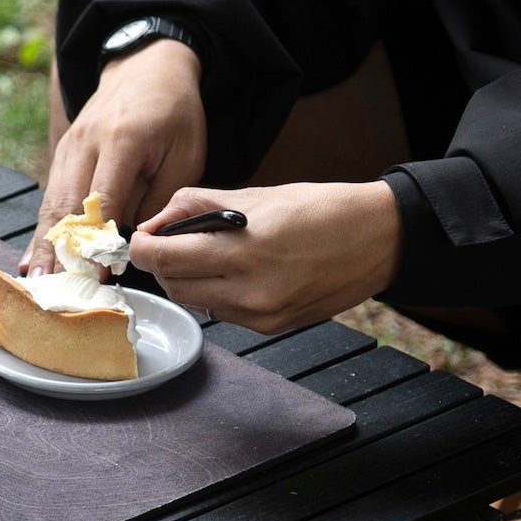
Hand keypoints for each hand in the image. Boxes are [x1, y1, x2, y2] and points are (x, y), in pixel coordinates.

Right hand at [22, 40, 204, 270]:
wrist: (146, 68)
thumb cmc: (174, 113)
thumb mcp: (186, 154)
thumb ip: (161, 199)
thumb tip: (135, 243)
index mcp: (122, 139)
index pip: (102, 199)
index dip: (97, 241)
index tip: (97, 277)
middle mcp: (86, 142)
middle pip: (66, 205)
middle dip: (58, 252)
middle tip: (52, 290)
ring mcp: (68, 148)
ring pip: (51, 203)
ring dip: (43, 246)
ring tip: (35, 283)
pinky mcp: (62, 155)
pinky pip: (51, 197)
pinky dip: (43, 231)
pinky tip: (33, 260)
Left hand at [131, 179, 401, 336]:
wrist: (378, 239)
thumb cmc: (320, 208)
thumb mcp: (255, 193)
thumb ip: (197, 206)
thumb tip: (158, 222)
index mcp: (242, 249)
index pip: (162, 258)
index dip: (142, 247)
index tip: (141, 237)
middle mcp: (250, 290)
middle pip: (172, 285)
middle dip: (163, 263)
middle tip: (169, 243)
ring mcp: (262, 314)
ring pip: (194, 302)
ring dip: (187, 280)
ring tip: (205, 256)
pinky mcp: (273, 327)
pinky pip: (223, 314)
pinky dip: (215, 294)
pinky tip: (234, 273)